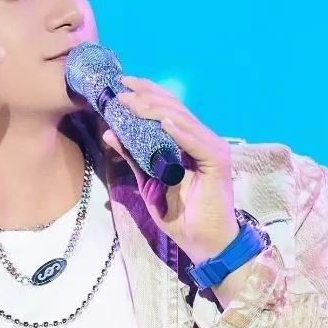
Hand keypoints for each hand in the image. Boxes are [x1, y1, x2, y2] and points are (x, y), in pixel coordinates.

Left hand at [101, 77, 238, 261]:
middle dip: (146, 97)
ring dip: (155, 110)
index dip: (146, 94)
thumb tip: (110, 133)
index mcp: (187, 141)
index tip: (121, 86)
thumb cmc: (179, 216)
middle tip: (121, 90)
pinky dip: (179, 132)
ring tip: (132, 103)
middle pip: (174, 109)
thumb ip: (133, 157)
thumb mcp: (148, 183)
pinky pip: (195, 142)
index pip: (167, 110)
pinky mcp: (217, 161)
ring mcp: (212, 148)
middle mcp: (202, 139)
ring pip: (181, 120)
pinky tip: (163, 123)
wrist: (202, 242)